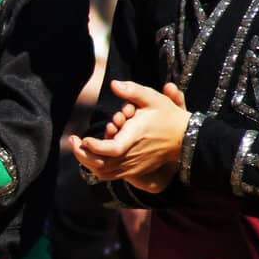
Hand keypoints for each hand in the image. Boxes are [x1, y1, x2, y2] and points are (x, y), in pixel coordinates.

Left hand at [70, 80, 188, 183]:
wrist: (185, 139)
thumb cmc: (167, 117)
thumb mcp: (152, 98)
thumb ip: (132, 90)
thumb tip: (113, 84)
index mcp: (134, 139)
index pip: (109, 150)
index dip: (93, 147)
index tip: (83, 137)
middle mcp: (132, 156)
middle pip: (100, 165)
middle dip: (82, 154)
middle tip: (72, 141)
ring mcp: (133, 166)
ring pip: (104, 173)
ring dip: (88, 162)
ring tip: (80, 148)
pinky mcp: (134, 171)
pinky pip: (111, 175)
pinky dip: (98, 168)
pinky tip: (92, 156)